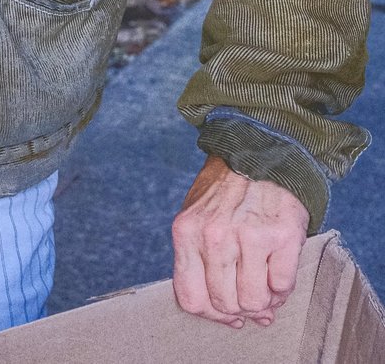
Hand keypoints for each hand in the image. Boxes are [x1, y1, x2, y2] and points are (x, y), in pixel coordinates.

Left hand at [172, 155, 308, 327]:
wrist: (260, 153)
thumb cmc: (226, 191)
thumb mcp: (197, 217)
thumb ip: (204, 265)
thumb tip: (238, 318)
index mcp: (186, 232)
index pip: (192, 300)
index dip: (212, 314)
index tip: (228, 310)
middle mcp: (214, 236)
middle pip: (226, 305)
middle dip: (241, 304)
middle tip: (250, 285)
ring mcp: (248, 236)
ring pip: (255, 302)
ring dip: (264, 297)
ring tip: (265, 275)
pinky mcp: (281, 236)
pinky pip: (283, 287)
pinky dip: (283, 284)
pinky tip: (278, 263)